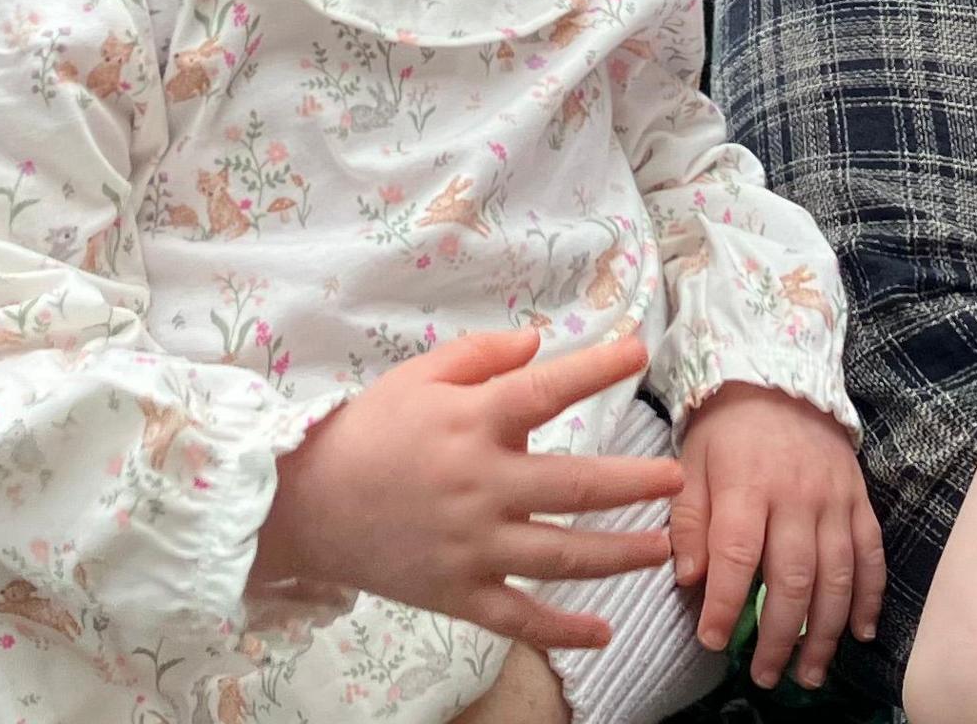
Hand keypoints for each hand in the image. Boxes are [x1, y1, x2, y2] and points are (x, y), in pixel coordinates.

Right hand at [255, 329, 683, 650]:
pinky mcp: (457, 592)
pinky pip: (520, 617)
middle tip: (676, 477)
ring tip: (664, 547)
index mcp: (470, 424)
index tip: (639, 353)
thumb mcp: (416, 377)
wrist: (300, 505)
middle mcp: (481, 486)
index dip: (597, 368)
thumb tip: (539, 343)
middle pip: (577, 486)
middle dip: (635, 483)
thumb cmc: (363, 432)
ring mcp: (473, 545)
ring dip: (622, 554)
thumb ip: (480, 355)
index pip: (548, 390)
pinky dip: (563, 631)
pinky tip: (603, 633)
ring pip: (564, 556)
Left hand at [671, 382, 883, 689]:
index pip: (737, 555)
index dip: (725, 604)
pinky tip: (861, 633)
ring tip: (808, 673)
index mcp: (747, 485)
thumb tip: (689, 578)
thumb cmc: (726, 429)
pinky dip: (870, 597)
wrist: (780, 378)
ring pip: (837, 576)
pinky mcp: (860, 501)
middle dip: (778, 636)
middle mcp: (796, 496)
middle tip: (764, 676)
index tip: (712, 640)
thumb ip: (688, 520)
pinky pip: (871, 555)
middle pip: (793, 577)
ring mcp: (835, 500)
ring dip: (824, 632)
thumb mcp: (691, 462)